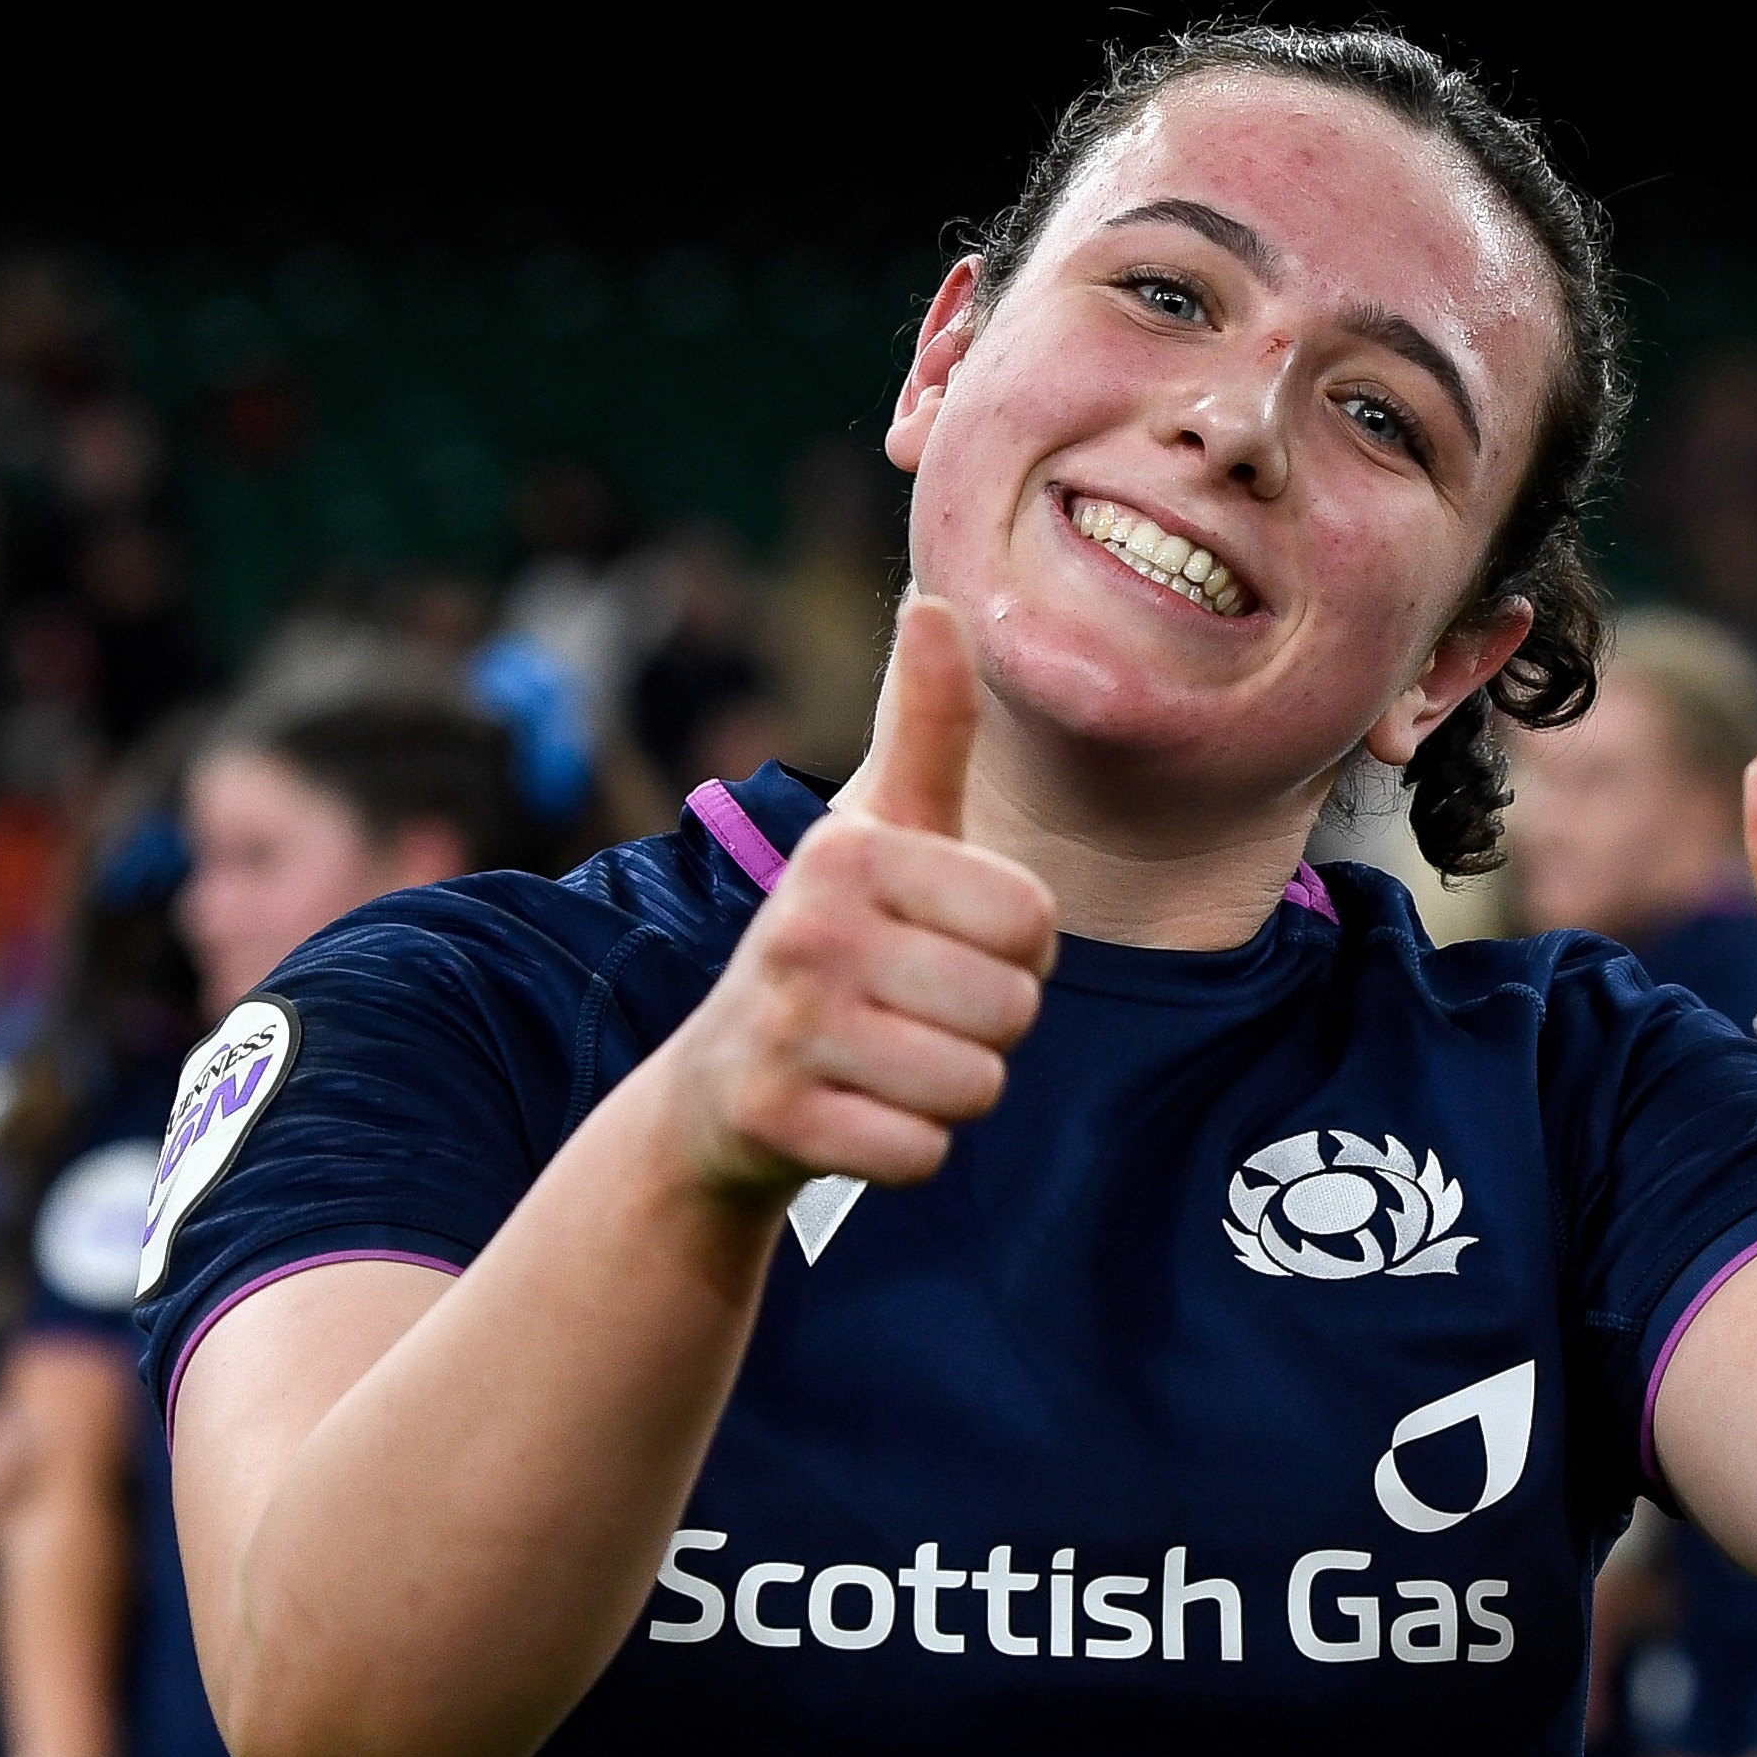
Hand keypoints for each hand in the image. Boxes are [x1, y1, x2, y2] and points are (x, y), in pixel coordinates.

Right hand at [658, 596, 1058, 1201]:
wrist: (721, 1085)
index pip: (1034, 921)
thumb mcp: (883, 831)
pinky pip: (923, 1155)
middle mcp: (805, 925)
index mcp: (849, 848)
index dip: (1013, 951)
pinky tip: (855, 1114)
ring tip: (885, 1060)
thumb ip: (926, 723)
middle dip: (985, 1027)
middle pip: (1014, 1009)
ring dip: (950, 1090)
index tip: (943, 945)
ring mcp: (783, 1025)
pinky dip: (906, 1149)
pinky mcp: (773, 1119)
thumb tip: (936, 601)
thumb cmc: (839, 940)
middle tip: (910, 1012)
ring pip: (976, 1087)